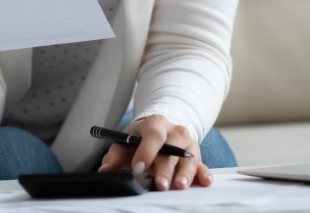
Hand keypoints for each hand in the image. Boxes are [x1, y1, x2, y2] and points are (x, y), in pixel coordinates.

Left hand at [97, 115, 212, 190]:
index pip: (153, 135)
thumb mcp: (125, 142)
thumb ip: (115, 156)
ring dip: (185, 172)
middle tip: (160, 184)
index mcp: (156, 123)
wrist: (160, 129)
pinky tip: (205, 182)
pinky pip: (202, 164)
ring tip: (179, 186)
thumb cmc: (140, 139)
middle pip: (172, 149)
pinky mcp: (196, 157)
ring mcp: (188, 144)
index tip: (137, 167)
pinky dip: (204, 173)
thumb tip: (105, 169)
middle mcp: (175, 131)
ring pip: (188, 157)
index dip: (146, 151)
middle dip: (165, 168)